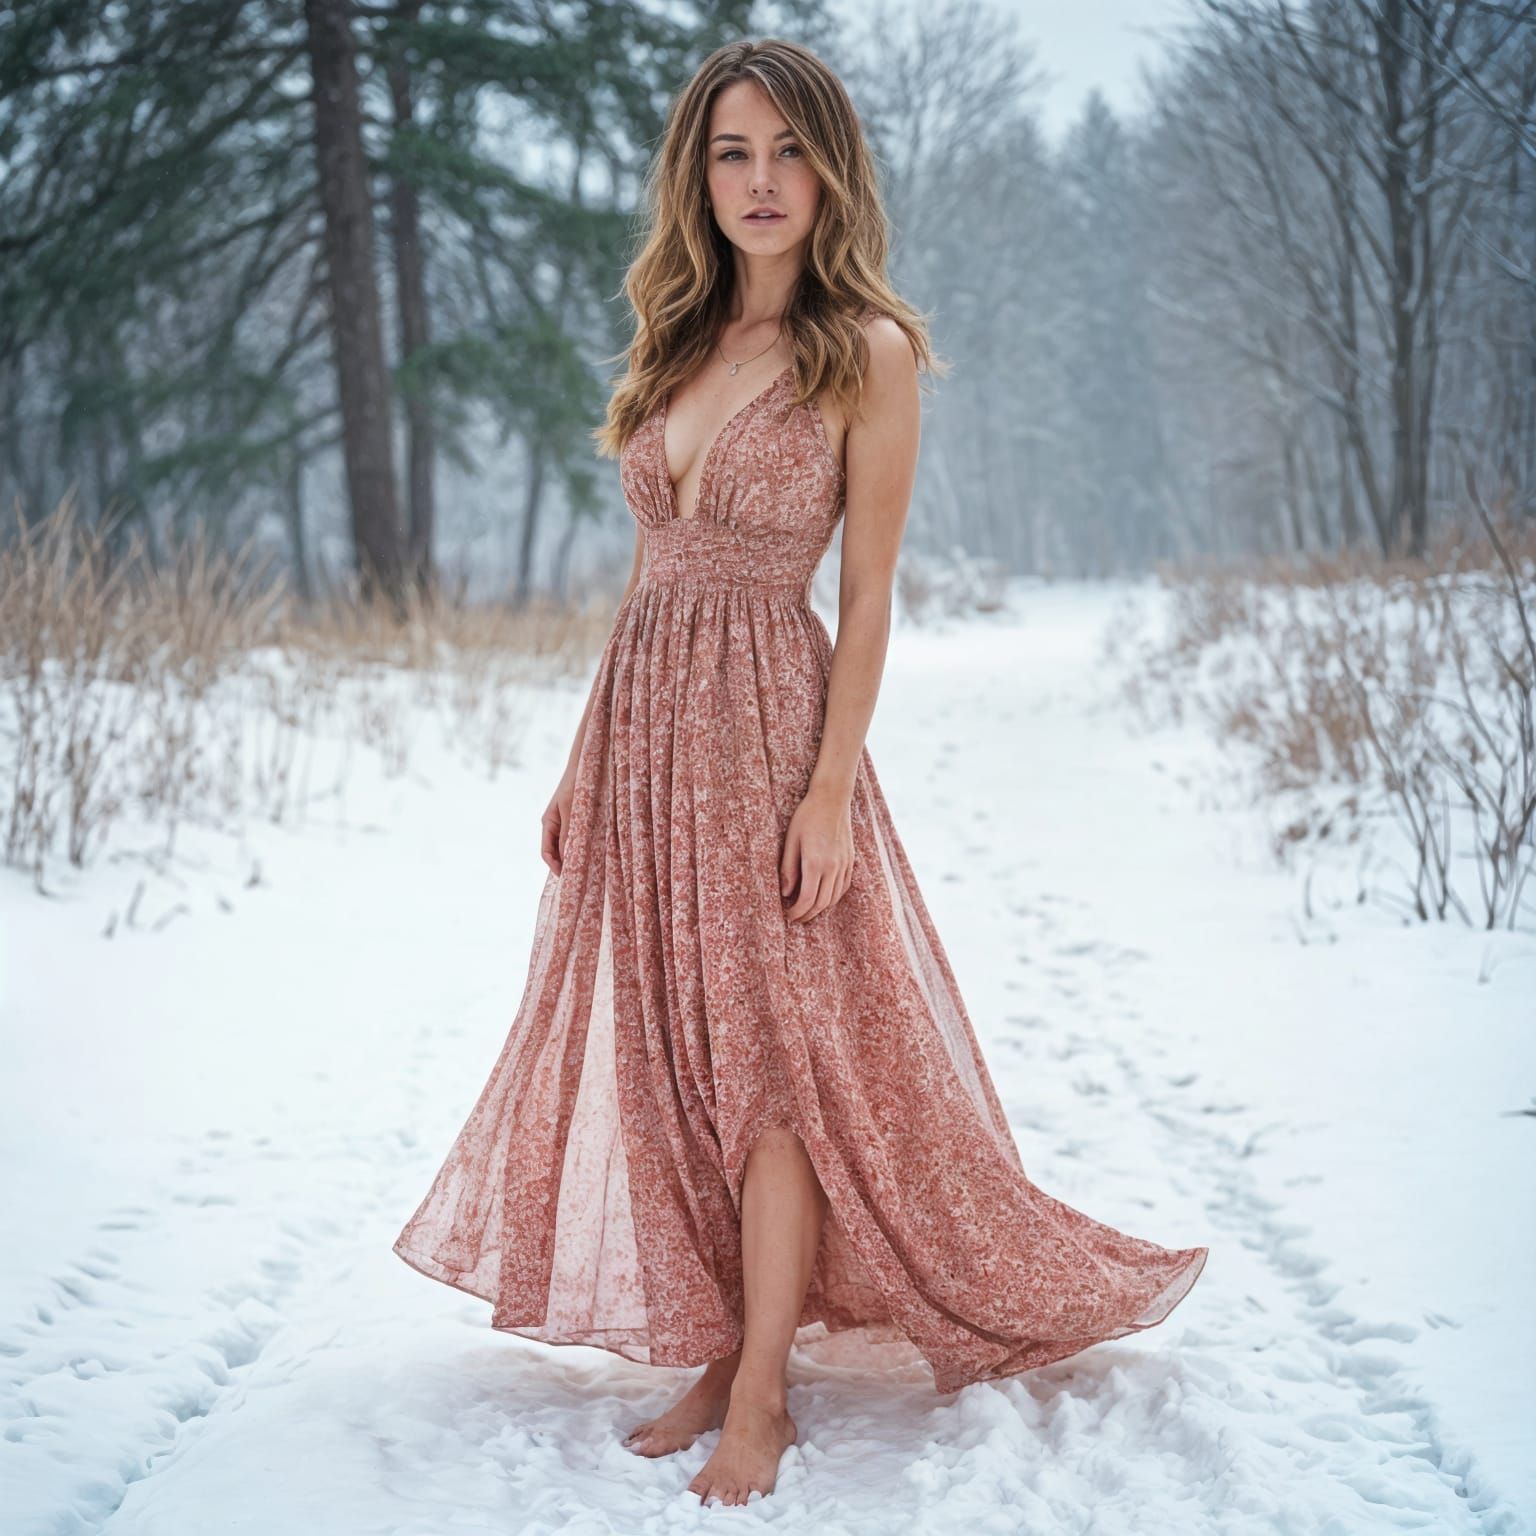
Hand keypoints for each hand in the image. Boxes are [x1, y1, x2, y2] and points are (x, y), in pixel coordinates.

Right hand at [541, 762, 577, 875]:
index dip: (555, 867)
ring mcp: (565, 821)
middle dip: (565, 864)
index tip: (568, 878)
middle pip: (556, 852)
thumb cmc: (576, 785)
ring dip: (575, 856)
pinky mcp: (577, 818)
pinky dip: (582, 846)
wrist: (586, 765)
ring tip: (588, 869)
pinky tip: (593, 852)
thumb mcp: (572, 810)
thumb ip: (568, 833)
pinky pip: (577, 837)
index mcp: (548, 822)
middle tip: (581, 879)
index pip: (546, 852)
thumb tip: (566, 857)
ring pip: (567, 846)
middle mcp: (554, 824)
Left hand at [780, 784, 854, 921]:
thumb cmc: (807, 817)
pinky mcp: (850, 860)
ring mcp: (844, 864)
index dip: (797, 912)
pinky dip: (833, 897)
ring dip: (820, 908)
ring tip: (807, 910)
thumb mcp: (791, 841)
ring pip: (834, 898)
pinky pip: (843, 886)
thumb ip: (788, 869)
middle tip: (795, 918)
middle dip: (807, 914)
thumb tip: (785, 893)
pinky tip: (823, 896)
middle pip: (822, 903)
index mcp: (816, 862)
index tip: (788, 915)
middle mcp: (833, 867)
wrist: (831, 799)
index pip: (808, 899)